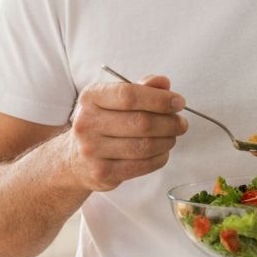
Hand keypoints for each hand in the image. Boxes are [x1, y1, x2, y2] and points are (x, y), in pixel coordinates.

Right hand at [66, 74, 186, 191]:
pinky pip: (142, 166)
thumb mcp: (115, 99)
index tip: (179, 102)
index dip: (159, 99)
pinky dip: (160, 158)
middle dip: (169, 122)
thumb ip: (141, 88)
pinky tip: (162, 151)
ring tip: (172, 136)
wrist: (75, 158)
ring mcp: (92, 150)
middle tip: (181, 123)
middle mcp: (87, 122)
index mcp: (91, 97)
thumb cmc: (103, 122)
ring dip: (167, 141)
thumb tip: (164, 82)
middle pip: (141, 122)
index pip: (129, 95)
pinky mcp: (101, 173)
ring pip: (144, 146)